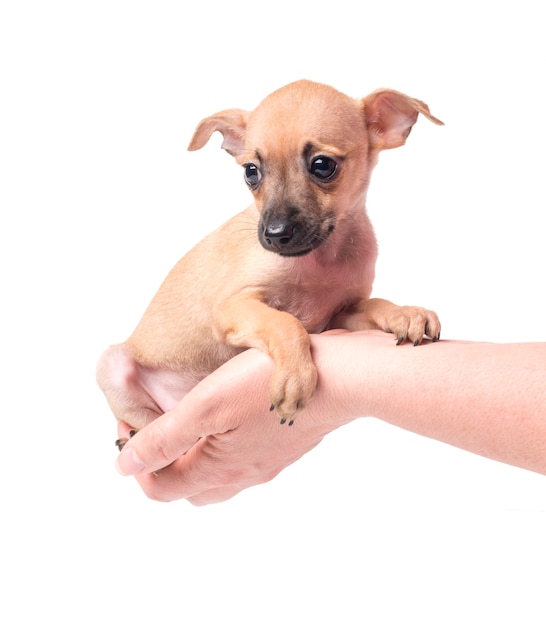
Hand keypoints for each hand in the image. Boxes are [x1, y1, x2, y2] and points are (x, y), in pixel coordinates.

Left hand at [115, 334, 351, 504]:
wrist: (341, 378)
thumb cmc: (270, 386)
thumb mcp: (206, 406)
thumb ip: (164, 438)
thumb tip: (124, 466)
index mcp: (219, 469)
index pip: (161, 487)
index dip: (137, 463)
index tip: (129, 428)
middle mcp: (244, 474)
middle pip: (191, 487)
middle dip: (166, 464)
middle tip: (157, 430)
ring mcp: (270, 462)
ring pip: (220, 474)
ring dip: (197, 456)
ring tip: (191, 421)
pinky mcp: (288, 446)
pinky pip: (246, 458)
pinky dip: (225, 447)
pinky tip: (232, 418)